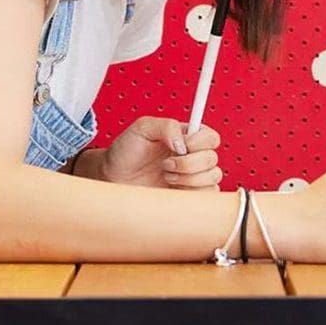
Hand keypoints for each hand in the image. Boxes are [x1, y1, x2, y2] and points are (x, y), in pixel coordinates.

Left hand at [100, 116, 221, 189]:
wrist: (112, 178)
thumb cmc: (125, 152)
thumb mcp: (142, 128)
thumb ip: (167, 126)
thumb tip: (183, 142)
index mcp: (186, 137)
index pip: (211, 137)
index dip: (199, 142)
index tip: (181, 145)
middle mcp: (192, 157)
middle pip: (212, 159)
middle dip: (188, 163)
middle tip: (166, 164)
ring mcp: (192, 179)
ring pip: (212, 178)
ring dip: (187, 178)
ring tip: (166, 176)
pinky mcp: (189, 198)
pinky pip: (207, 198)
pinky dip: (191, 194)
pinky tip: (172, 189)